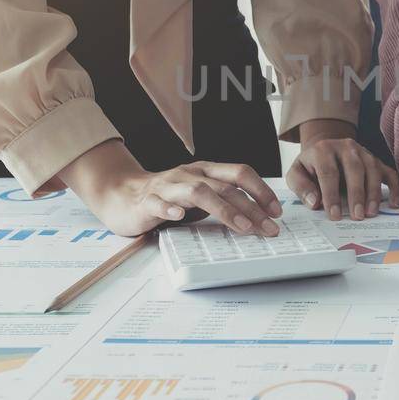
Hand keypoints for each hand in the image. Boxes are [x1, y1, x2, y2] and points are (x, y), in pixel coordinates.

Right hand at [56, 140, 282, 236]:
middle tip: (269, 229)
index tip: (277, 212)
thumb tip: (259, 217)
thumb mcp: (199, 196)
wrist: (121, 195)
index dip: (261, 190)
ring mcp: (167, 187)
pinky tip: (179, 216)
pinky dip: (170, 209)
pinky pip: (158, 203)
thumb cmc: (166, 197)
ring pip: (198, 192)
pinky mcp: (145, 202)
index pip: (239, 173)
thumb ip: (223, 200)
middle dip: (252, 207)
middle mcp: (189, 174)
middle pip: (225, 186)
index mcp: (204, 171)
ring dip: (223, 209)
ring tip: (242, 226)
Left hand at [288, 119, 398, 221]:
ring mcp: (363, 152)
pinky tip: (395, 203)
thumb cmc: (310, 167)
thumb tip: (315, 202)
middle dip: (356, 194)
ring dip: (374, 193)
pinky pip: (389, 172)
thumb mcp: (296, 174)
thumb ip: (301, 187)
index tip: (334, 215)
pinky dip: (395, 187)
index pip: (328, 172)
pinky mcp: (376, 160)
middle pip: (354, 169)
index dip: (331, 194)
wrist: (325, 150)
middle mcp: (345, 147)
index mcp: (323, 149)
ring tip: (371, 213)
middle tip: (357, 216)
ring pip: (373, 169)